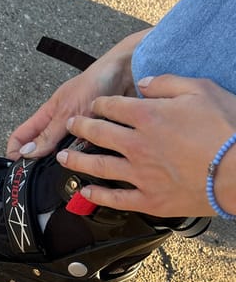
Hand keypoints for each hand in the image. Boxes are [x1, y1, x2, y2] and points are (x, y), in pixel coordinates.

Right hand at [7, 30, 147, 159]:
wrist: (130, 73)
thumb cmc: (96, 81)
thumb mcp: (67, 110)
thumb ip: (49, 133)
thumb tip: (27, 153)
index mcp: (48, 116)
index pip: (21, 135)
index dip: (14, 150)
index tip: (16, 167)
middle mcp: (61, 125)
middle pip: (42, 150)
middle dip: (40, 163)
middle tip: (40, 179)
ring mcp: (79, 132)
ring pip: (66, 155)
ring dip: (67, 162)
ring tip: (67, 172)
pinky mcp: (97, 137)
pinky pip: (89, 154)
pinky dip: (89, 160)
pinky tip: (91, 167)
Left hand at [57, 74, 235, 217]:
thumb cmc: (226, 129)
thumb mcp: (200, 90)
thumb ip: (166, 83)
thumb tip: (142, 82)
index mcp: (147, 116)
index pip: (112, 106)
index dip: (100, 104)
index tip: (94, 105)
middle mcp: (137, 145)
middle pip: (98, 134)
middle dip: (80, 128)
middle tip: (70, 126)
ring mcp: (140, 174)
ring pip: (99, 166)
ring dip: (77, 162)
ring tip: (63, 159)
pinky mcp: (148, 199)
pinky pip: (115, 198)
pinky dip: (97, 195)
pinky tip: (85, 192)